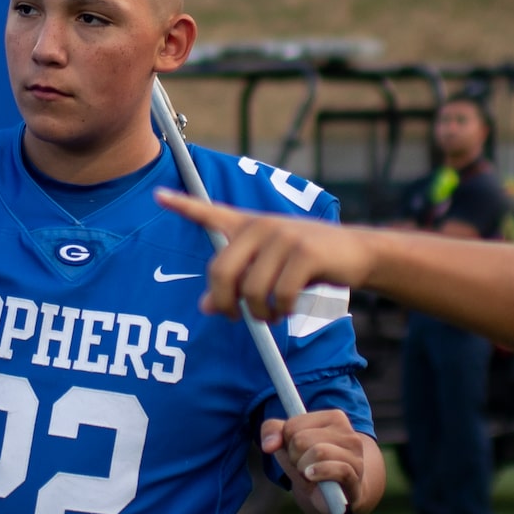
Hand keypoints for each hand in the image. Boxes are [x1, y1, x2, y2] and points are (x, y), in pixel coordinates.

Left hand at [156, 190, 374, 320]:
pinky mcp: (303, 252)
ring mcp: (281, 237)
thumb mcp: (268, 269)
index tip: (158, 196)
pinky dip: (280, 311)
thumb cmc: (306, 263)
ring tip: (270, 314)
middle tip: (236, 317)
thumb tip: (205, 307)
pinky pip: (278, 294)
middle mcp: (260, 226)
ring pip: (251, 289)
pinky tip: (286, 310)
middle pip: (221, 271)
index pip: (209, 212)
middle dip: (226, 303)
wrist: (356, 251)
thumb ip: (236, 282)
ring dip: (259, 313)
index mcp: (247, 225)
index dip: (183, 206)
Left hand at [263, 408, 374, 513]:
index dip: (286, 442)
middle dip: (294, 457)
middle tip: (303, 465)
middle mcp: (349, 433)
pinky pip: (337, 469)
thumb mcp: (288, 444)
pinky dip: (319, 473)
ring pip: (318, 452)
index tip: (297, 451)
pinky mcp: (355, 477)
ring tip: (309, 474)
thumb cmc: (310, 464)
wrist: (335, 496)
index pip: (292, 426)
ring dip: (304, 468)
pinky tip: (312, 477)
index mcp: (334, 417)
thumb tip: (268, 445)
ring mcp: (355, 456)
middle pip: (302, 439)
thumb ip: (272, 431)